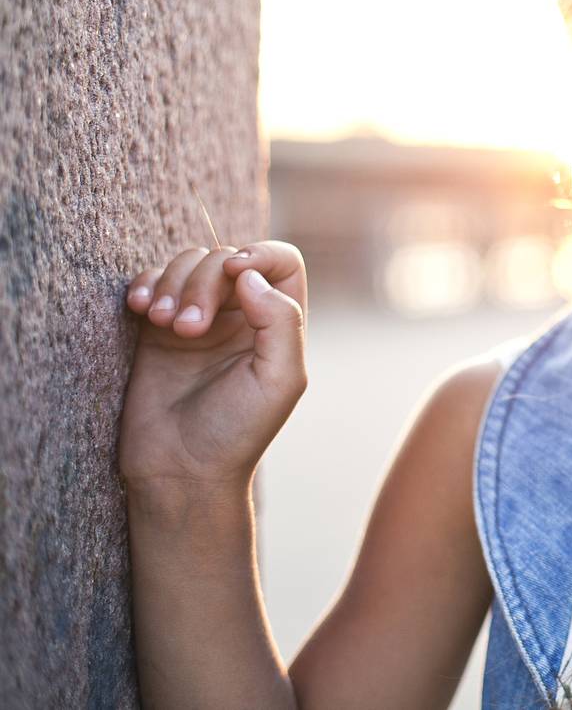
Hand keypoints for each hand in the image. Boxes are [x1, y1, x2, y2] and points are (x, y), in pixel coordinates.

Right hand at [119, 240, 309, 498]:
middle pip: (225, 259)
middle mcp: (241, 314)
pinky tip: (139, 308)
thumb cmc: (238, 431)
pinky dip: (143, 284)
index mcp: (279, 323)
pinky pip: (150, 282)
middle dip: (203, 282)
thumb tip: (249, 274)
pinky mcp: (156, 329)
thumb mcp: (280, 380)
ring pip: (187, 264)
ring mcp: (197, 318)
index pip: (280, 262)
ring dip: (171, 283)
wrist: (180, 470)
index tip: (235, 272)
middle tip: (187, 329)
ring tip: (161, 323)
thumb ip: (281, 321)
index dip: (260, 253)